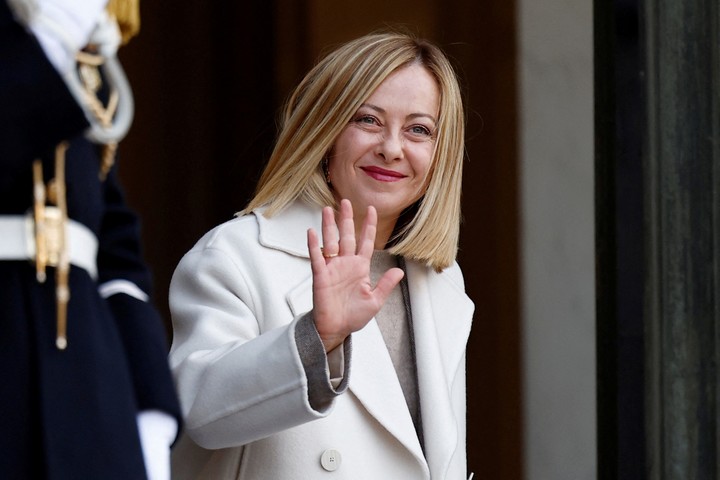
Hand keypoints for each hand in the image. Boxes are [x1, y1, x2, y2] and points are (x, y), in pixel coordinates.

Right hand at [307, 199, 403, 351]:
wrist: (336, 329)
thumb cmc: (353, 316)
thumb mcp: (375, 301)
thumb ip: (386, 285)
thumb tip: (399, 271)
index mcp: (360, 267)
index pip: (365, 242)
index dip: (368, 226)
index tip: (371, 209)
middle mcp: (346, 264)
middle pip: (347, 236)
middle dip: (346, 219)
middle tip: (345, 202)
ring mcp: (332, 268)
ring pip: (331, 242)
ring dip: (329, 226)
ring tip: (327, 210)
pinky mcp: (320, 276)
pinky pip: (317, 257)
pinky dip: (314, 245)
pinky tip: (312, 232)